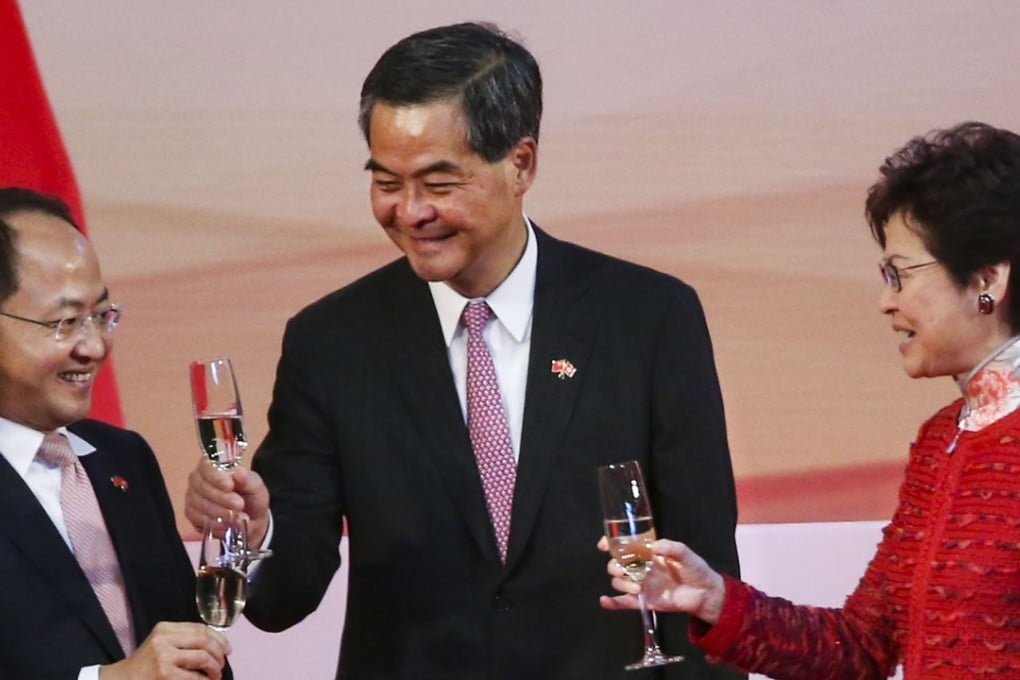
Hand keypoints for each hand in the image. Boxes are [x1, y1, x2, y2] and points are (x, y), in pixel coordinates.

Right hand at [99, 621, 229, 679]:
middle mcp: (164, 640)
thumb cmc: (144, 664)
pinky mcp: (165, 675)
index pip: (201, 628)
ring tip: (215, 675)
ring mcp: (164, 658)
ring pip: (202, 658)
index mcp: (165, 628)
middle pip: (204, 640)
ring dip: (215, 668)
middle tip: (222, 664)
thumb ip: (183, 639)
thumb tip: (217, 644)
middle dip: (219, 653)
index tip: (227, 648)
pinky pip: (194, 677)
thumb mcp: (160, 643)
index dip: (219, 638)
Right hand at [185, 456, 270, 545]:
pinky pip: (198, 519)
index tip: (230, 486)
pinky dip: (215, 523)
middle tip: (239, 505)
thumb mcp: (255, 486)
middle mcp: (198, 479)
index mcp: (213, 465)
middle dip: (222, 498)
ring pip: (200, 504)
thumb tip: (239, 472)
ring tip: (238, 517)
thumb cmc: (251, 497)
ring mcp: (192, 497)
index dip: (216, 476)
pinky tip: (228, 524)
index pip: (206, 466)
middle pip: (202, 486)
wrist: (251, 520)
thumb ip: (248, 479)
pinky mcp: (191, 514)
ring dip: (221, 512)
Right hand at [598, 537, 726, 624]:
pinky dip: (612, 603)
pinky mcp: (643, 601)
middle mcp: (640, 568)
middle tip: (625, 570)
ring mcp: (640, 585)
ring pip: (618, 583)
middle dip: (615, 566)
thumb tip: (653, 546)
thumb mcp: (683, 552)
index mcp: (647, 554)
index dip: (611, 544)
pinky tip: (605, 601)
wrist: (705, 593)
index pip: (623, 547)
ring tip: (637, 587)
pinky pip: (623, 603)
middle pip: (615, 565)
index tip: (604, 545)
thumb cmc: (694, 569)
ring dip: (621, 584)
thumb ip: (669, 547)